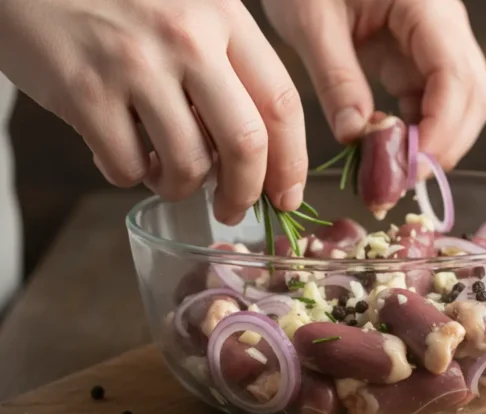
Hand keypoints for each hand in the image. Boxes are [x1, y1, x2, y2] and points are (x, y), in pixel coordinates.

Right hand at [0, 0, 307, 224]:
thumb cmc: (117, 0)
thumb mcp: (188, 12)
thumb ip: (226, 69)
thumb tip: (256, 153)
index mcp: (222, 16)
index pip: (281, 102)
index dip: (292, 162)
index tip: (287, 197)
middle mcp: (186, 38)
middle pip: (246, 143)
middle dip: (245, 193)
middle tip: (233, 211)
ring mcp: (134, 64)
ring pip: (188, 164)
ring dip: (181, 187)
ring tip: (165, 172)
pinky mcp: (84, 91)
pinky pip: (127, 167)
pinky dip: (130, 175)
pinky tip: (123, 152)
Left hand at [263, 0, 485, 170]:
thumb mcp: (310, 19)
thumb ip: (337, 78)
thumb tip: (358, 137)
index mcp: (426, 5)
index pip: (455, 77)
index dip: (440, 130)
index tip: (409, 169)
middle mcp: (443, 23)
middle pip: (471, 96)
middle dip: (442, 145)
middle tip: (399, 183)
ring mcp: (434, 40)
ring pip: (458, 103)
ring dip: (432, 142)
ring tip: (392, 174)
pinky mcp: (416, 54)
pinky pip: (431, 100)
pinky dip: (415, 129)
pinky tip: (387, 150)